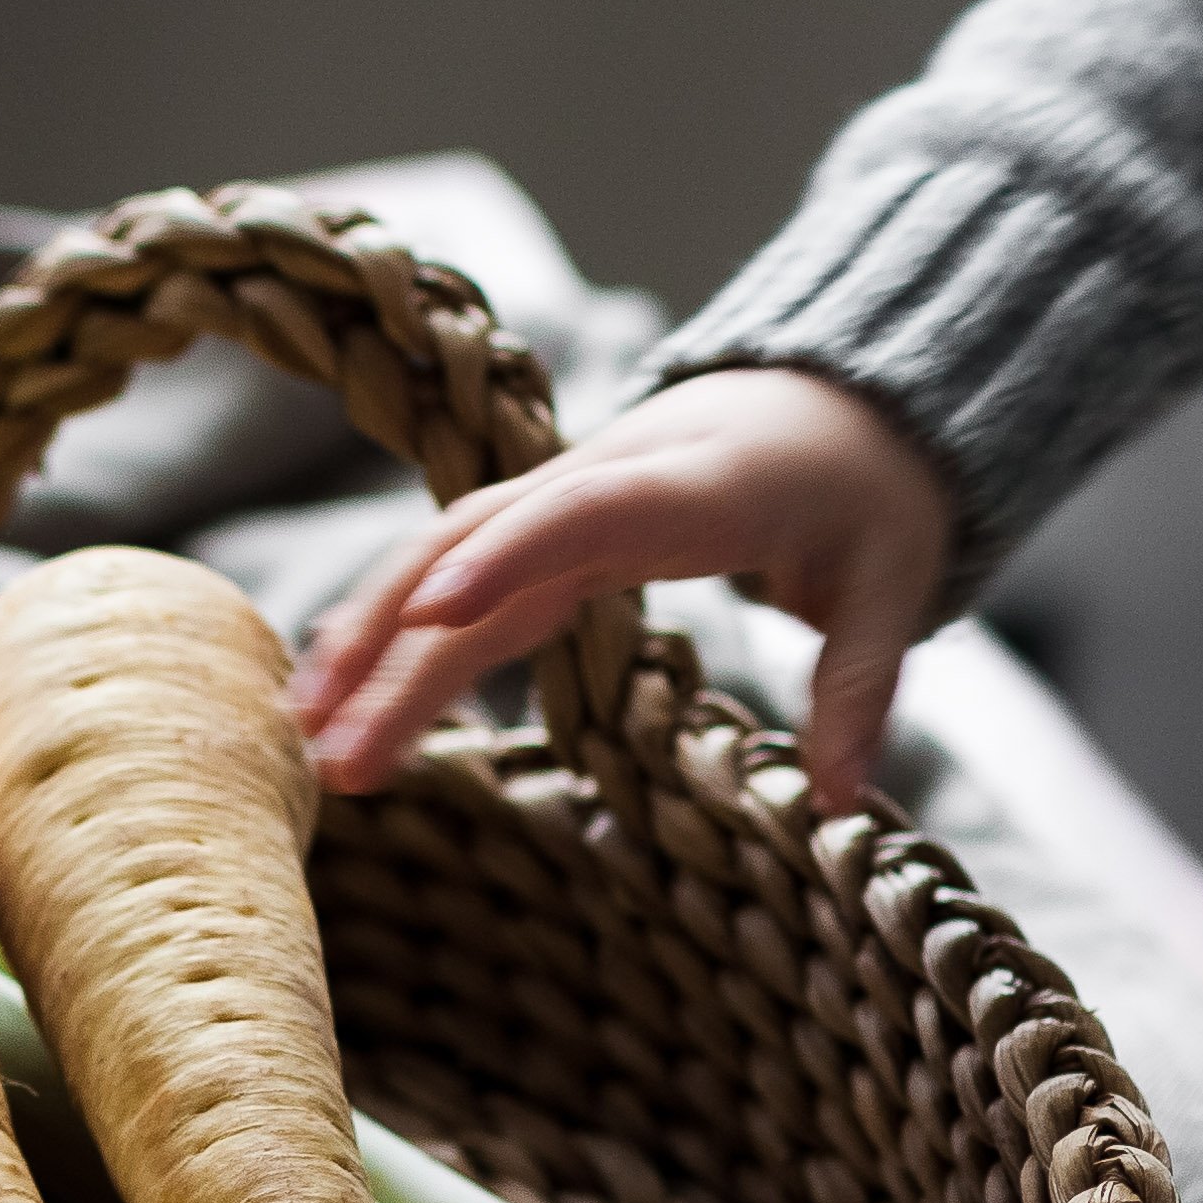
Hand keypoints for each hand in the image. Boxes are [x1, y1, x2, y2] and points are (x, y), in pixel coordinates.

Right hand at [289, 370, 953, 808]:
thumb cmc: (871, 490)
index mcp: (692, 484)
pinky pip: (458, 577)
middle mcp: (603, 481)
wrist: (841, 400)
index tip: (433, 620)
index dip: (506, 559)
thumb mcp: (897, 581)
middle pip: (477, 553)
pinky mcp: (549, 531)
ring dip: (369, 646)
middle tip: (337, 755)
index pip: (579, 512)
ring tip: (305, 739)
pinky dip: (393, 633)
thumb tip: (840, 802)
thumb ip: (860, 686)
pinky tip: (335, 693)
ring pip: (444, 565)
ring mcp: (565, 502)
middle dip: (396, 650)